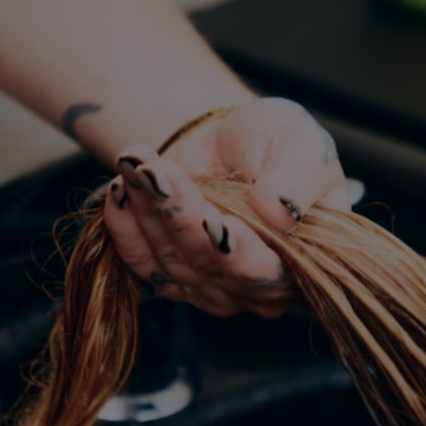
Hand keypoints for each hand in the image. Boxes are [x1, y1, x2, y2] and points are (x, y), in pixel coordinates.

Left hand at [101, 97, 348, 317]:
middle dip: (180, 217)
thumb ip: (299, 181)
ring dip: (146, 207)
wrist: (233, 138)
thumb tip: (280, 213)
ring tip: (135, 161)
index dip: (240, 255)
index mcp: (299, 264)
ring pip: (169, 257)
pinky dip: (123, 224)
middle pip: (209, 265)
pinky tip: (119, 187)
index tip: (215, 223)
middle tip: (155, 173)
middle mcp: (253, 287)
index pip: (268, 274)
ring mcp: (207, 283)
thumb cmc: (279, 142)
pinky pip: (138, 257)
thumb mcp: (306, 146)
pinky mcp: (168, 270)